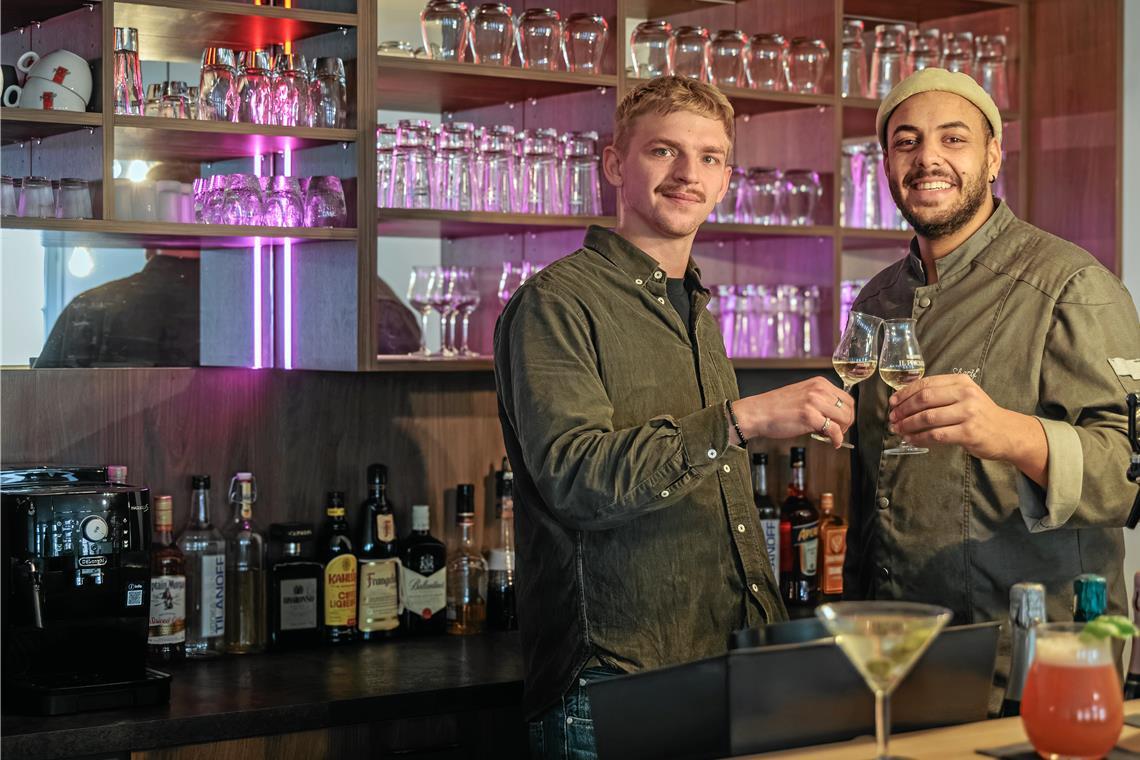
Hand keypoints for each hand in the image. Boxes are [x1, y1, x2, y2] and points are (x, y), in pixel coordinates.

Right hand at [734, 377, 854, 448]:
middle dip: (847, 423)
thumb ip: (819, 401)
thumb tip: (835, 416)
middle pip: (849, 408)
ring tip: (832, 437)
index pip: (846, 397)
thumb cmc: (775, 407)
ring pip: (844, 418)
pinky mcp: (809, 416)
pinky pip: (834, 430)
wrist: (757, 413)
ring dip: (842, 431)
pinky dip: (837, 439)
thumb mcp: (802, 395)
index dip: (847, 413)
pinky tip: (833, 443)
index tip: (841, 422)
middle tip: (838, 431)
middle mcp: (818, 390)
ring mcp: (814, 402)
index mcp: (818, 383)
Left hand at [889, 374, 1026, 461]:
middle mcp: (965, 394)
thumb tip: (904, 401)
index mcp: (961, 381)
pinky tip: (911, 440)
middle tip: (892, 418)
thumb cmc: (980, 415)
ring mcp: (968, 413)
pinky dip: (919, 438)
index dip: (905, 393)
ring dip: (908, 425)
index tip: (892, 402)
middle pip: (924, 399)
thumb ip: (940, 394)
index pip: (926, 384)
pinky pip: (936, 435)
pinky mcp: (969, 432)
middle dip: (903, 409)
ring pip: (928, 417)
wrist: (1008, 432)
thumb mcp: (964, 396)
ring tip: (898, 430)